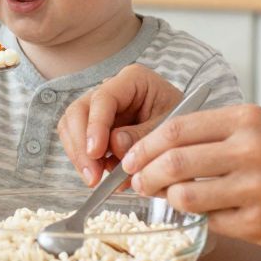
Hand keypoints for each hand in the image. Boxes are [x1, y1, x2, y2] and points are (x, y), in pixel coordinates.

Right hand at [57, 65, 180, 184]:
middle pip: (78, 112)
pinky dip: (86, 162)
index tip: (96, 152)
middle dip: (81, 146)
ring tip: (97, 180)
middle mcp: (110, 90)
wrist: (188, 133)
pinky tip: (103, 177)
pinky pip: (78, 143)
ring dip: (80, 157)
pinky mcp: (96, 129)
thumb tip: (115, 145)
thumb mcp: (172, 127)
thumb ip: (145, 135)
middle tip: (92, 176)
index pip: (103, 99)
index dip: (95, 126)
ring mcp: (100, 109)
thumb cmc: (183, 124)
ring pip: (71, 128)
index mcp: (133, 80)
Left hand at [121, 103, 260, 250]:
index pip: (175, 129)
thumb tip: (159, 150)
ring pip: (184, 196)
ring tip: (174, 200)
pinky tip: (214, 215)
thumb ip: (216, 136)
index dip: (145, 147)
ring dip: (170, 201)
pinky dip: (205, 220)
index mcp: (247, 119)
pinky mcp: (258, 224)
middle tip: (138, 184)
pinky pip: (211, 222)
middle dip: (145, 176)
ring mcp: (254, 189)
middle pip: (172, 162)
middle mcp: (250, 150)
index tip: (132, 158)